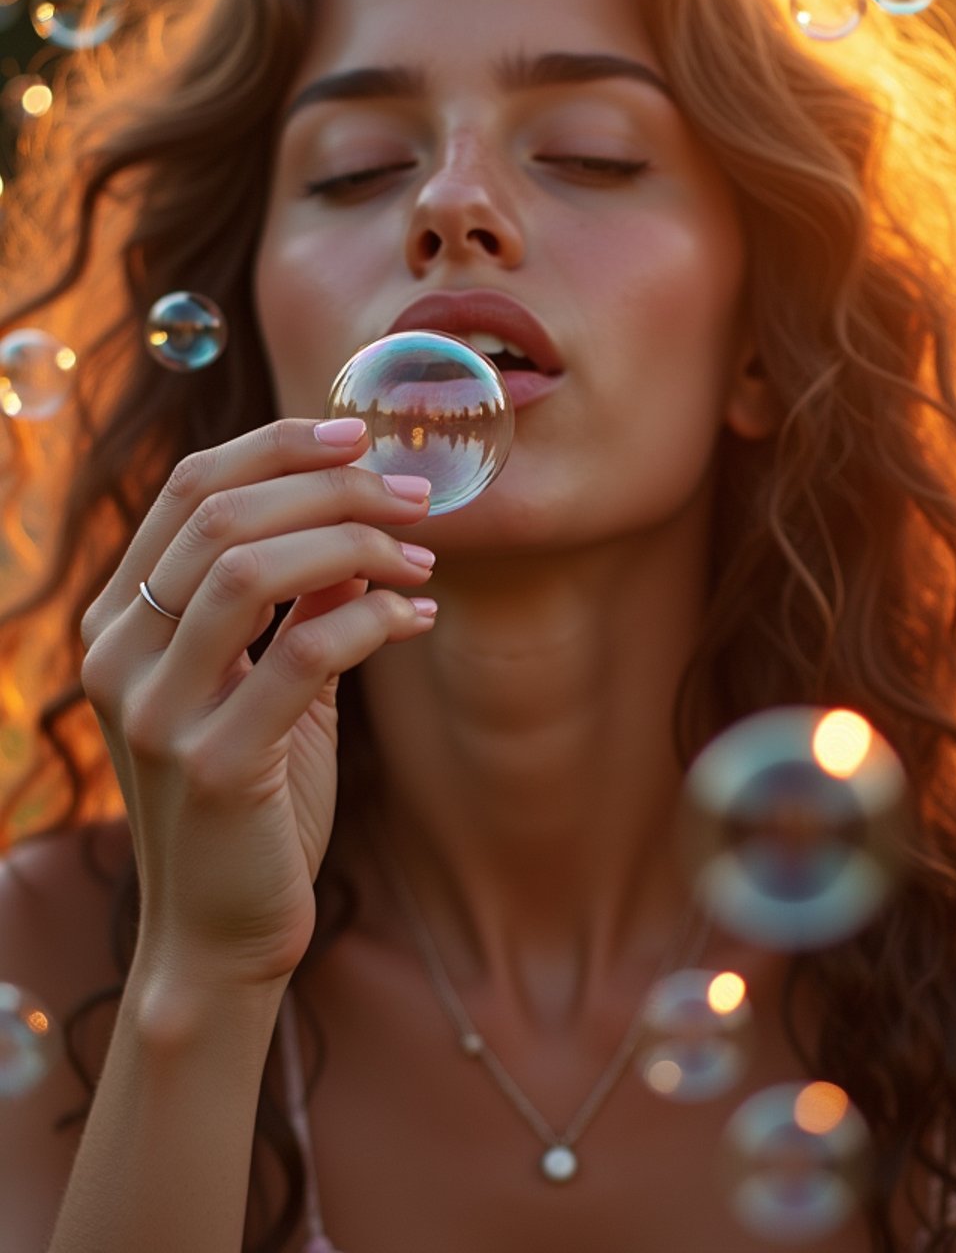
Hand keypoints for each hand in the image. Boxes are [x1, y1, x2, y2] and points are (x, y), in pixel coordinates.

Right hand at [80, 418, 434, 989]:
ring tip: (423, 557)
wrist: (219, 935)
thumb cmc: (249, 800)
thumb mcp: (271, 683)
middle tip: (415, 498)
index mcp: (120, 622)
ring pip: (252, 567)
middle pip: (222, 511)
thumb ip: (300, 603)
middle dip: (333, 486)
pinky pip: (303, 652)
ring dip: (356, 543)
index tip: (358, 434)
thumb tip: (359, 518)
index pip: (188, 488)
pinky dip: (373, 618)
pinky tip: (417, 618)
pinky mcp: (213, 764)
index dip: (277, 445)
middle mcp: (119, 655)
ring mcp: (157, 710)